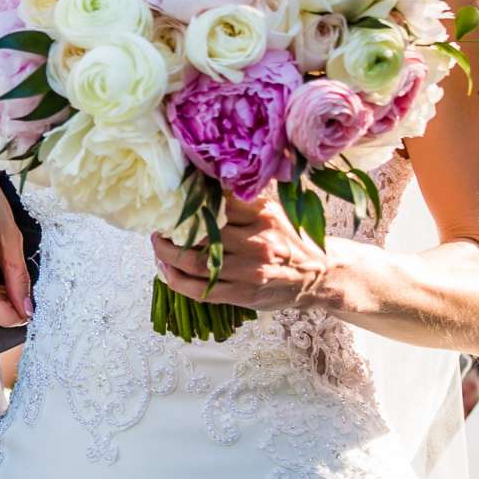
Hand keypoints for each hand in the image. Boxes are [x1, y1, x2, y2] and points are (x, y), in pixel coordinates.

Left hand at [147, 190, 330, 313]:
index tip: (171, 198)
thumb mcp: (273, 211)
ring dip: (166, 254)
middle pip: (200, 233)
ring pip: (194, 263)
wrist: (321, 275)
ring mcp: (249, 271)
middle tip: (158, 223)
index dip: (187, 200)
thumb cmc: (291, 239)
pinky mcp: (243, 295)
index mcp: (263, 215)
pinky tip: (166, 271)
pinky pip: (200, 290)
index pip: (216, 202)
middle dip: (170, 229)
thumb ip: (241, 201)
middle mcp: (257, 242)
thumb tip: (199, 183)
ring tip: (158, 244)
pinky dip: (176, 281)